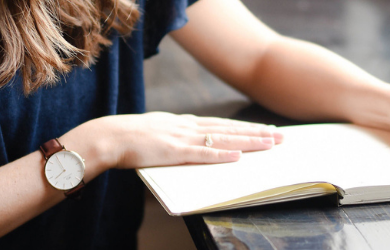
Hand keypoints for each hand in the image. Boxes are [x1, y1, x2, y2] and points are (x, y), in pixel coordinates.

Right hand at [61, 112, 283, 172]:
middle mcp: (188, 127)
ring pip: (223, 139)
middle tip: (281, 136)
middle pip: (230, 129)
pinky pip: (202, 154)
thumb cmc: (129, 139)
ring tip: (270, 144)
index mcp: (184, 123)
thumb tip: (191, 144)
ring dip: (248, 141)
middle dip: (257, 133)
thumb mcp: (158, 133)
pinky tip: (238, 156)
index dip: (246, 128)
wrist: (108, 137)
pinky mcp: (174, 151)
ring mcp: (182, 138)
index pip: (222, 125)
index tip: (266, 130)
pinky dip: (221, 154)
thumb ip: (176, 137)